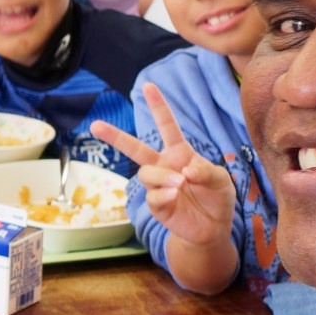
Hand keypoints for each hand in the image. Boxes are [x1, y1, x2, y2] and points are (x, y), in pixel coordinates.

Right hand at [92, 84, 234, 247]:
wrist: (214, 228)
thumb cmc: (217, 197)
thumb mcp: (220, 179)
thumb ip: (206, 171)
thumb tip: (185, 171)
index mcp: (180, 153)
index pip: (167, 126)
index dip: (158, 107)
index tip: (148, 86)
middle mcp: (164, 166)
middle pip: (134, 148)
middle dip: (115, 136)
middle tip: (95, 126)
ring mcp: (158, 186)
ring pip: (146, 173)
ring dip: (162, 176)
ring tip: (180, 184)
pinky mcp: (156, 206)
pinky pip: (152, 196)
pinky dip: (164, 194)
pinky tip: (175, 196)